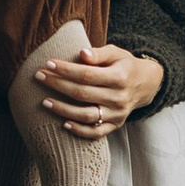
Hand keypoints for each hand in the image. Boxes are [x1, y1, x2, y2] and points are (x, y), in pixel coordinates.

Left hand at [32, 43, 165, 136]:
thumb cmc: (124, 65)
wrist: (145, 84)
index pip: (87, 74)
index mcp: (119, 77)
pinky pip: (95, 133)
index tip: (48, 64)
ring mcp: (117, 114)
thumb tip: (81, 53)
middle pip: (82, 94)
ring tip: (44, 101)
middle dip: (58, 85)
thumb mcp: (116, 53)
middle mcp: (119, 98)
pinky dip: (79, 130)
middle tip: (39, 77)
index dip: (66, 70)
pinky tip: (63, 123)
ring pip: (86, 115)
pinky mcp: (115, 125)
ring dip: (63, 109)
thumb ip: (99, 53)